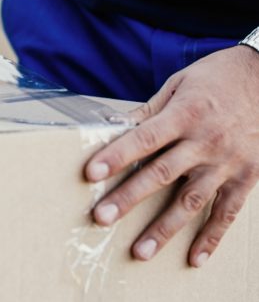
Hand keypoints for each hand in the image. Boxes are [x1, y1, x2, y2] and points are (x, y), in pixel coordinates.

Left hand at [85, 45, 258, 266]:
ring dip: (164, 228)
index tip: (92, 173)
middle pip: (162, 174)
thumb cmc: (216, 78)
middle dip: (129, 197)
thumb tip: (115, 125)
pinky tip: (194, 258)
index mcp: (185, 115)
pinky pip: (228, 212)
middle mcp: (205, 142)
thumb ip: (149, 109)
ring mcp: (227, 163)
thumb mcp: (179, 83)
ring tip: (140, 251)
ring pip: (191, 201)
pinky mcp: (247, 177)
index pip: (144, 138)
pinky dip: (212, 237)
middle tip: (102, 217)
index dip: (117, 156)